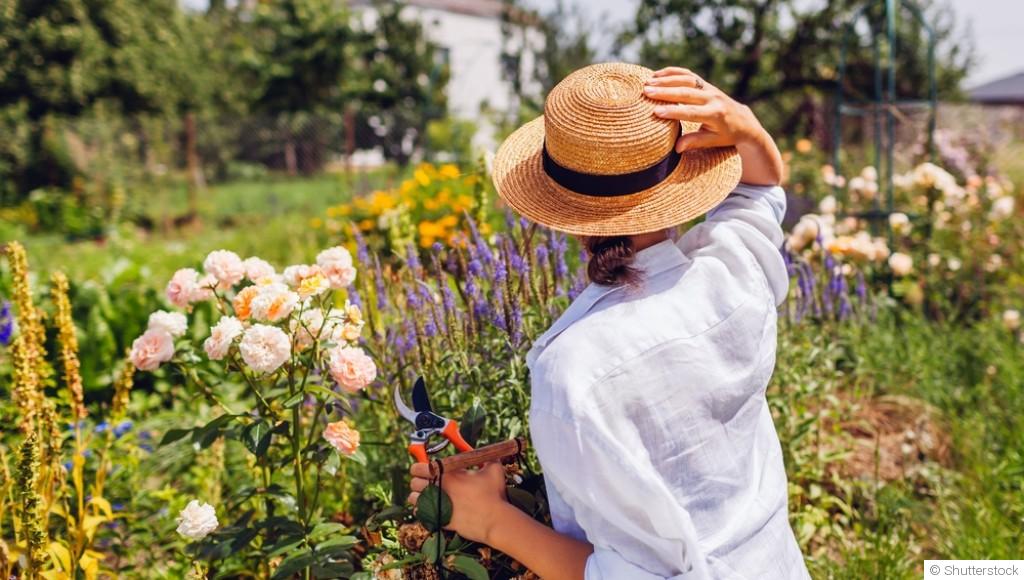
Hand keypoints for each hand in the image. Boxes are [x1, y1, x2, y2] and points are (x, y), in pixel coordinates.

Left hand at [408, 461, 508, 543]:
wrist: (494, 520)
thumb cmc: (494, 494)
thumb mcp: (493, 469)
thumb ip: (484, 458)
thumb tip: (480, 455)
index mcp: (447, 473)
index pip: (418, 467)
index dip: (419, 467)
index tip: (425, 469)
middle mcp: (437, 488)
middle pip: (413, 482)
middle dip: (418, 481)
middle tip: (427, 482)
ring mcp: (436, 505)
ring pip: (413, 499)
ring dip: (418, 496)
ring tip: (427, 496)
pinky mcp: (438, 520)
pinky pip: (420, 514)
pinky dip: (422, 511)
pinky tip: (430, 508)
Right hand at [643, 66, 783, 184]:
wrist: (743, 120)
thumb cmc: (726, 135)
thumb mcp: (714, 141)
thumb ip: (695, 142)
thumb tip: (677, 148)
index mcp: (715, 114)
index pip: (691, 112)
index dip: (673, 112)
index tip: (656, 112)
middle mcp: (713, 98)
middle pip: (686, 93)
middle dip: (665, 92)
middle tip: (646, 92)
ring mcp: (709, 88)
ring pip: (686, 80)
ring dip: (666, 79)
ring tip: (648, 82)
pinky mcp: (705, 83)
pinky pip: (688, 74)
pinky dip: (672, 72)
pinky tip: (657, 74)